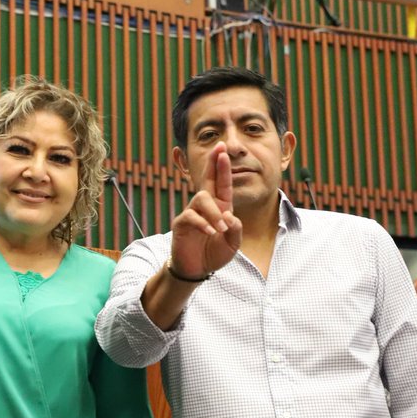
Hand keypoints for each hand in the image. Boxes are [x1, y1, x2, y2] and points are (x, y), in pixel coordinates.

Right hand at [169, 142, 240, 277]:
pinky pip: (191, 216)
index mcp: (220, 207)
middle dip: (213, 162)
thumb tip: (230, 216)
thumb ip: (235, 230)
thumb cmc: (214, 254)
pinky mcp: (181, 223)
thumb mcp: (232, 243)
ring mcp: (192, 213)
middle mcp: (205, 206)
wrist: (197, 270)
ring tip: (220, 228)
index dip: (222, 166)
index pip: (222, 183)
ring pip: (202, 198)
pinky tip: (210, 232)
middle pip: (207, 179)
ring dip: (214, 212)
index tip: (223, 149)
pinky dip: (202, 223)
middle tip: (219, 147)